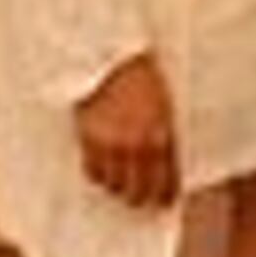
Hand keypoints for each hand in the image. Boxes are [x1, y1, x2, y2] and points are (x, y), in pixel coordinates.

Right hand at [72, 53, 179, 206]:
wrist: (109, 56)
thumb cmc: (142, 76)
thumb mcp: (165, 105)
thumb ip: (166, 135)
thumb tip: (166, 161)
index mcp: (162, 137)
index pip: (166, 183)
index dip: (164, 197)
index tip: (163, 200)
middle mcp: (137, 146)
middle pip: (137, 192)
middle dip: (140, 197)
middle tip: (139, 195)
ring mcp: (111, 144)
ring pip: (113, 186)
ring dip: (117, 186)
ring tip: (119, 180)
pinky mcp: (88, 139)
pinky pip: (91, 172)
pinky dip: (97, 175)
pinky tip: (102, 168)